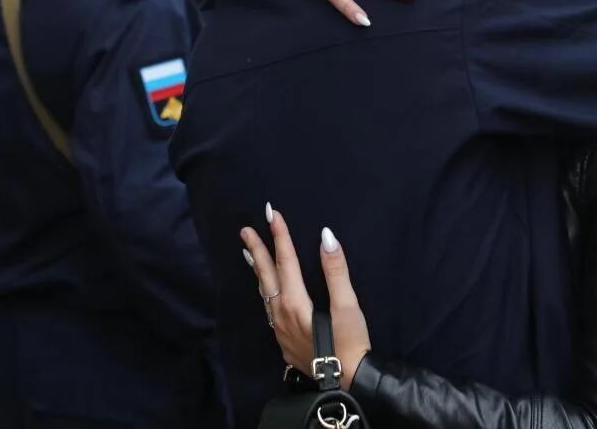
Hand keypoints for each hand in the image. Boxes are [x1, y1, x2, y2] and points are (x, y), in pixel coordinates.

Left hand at [241, 206, 371, 390]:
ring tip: (248, 254)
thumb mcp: (348, 306)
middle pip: (266, 276)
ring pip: (263, 293)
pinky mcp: (284, 341)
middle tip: (245, 230)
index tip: (272, 213)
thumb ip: (336, 271)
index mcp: (295, 303)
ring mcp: (280, 330)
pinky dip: (263, 291)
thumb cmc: (350, 344)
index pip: (285, 261)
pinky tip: (267, 291)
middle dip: (257, 250)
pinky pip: (268, 308)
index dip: (279, 235)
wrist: (347, 383)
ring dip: (257, 271)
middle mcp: (281, 315)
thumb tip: (326, 236)